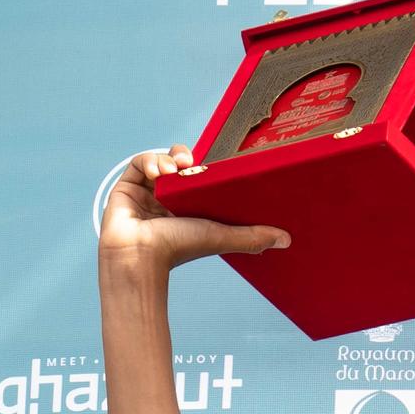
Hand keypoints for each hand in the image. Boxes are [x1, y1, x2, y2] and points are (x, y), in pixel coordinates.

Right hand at [97, 145, 288, 278]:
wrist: (140, 256)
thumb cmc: (178, 249)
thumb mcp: (221, 236)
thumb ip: (252, 237)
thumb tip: (287, 239)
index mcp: (188, 207)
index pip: (199, 177)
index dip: (204, 167)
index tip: (209, 164)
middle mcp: (168, 198)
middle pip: (178, 165)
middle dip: (184, 157)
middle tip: (190, 163)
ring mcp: (146, 192)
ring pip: (160, 160)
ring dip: (167, 159)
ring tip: (173, 170)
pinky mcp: (127, 187)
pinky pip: (139, 163)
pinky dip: (148, 161)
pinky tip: (157, 172)